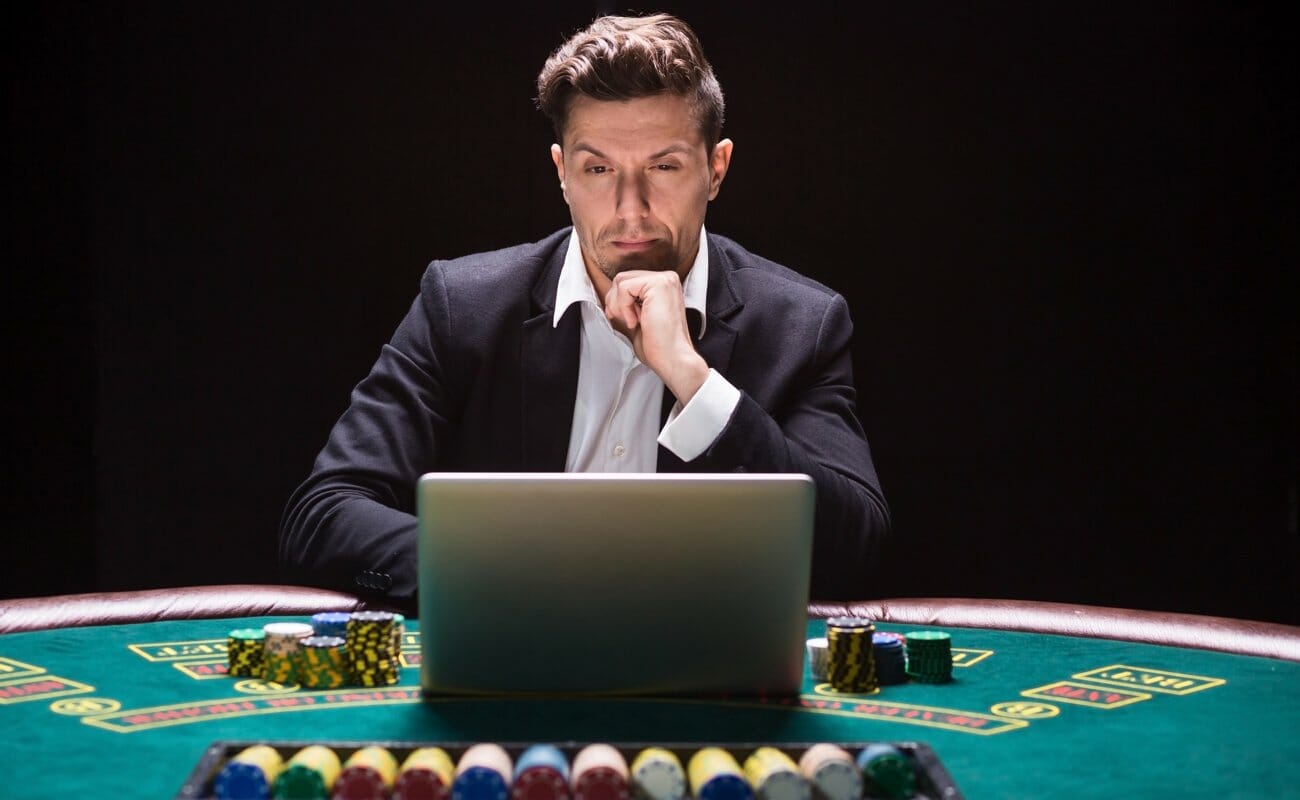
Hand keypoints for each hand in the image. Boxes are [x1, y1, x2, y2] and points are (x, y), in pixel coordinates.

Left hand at [604, 270, 709, 403]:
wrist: (672, 358)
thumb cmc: (658, 346)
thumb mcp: (638, 318)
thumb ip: (628, 303)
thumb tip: (608, 296)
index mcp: (664, 285)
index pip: (629, 280)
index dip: (618, 301)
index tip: (624, 320)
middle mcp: (667, 279)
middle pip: (622, 277)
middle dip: (615, 301)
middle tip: (626, 322)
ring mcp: (664, 279)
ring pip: (621, 280)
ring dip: (619, 305)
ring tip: (633, 322)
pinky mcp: (658, 284)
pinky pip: (625, 287)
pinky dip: (623, 307)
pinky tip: (636, 321)